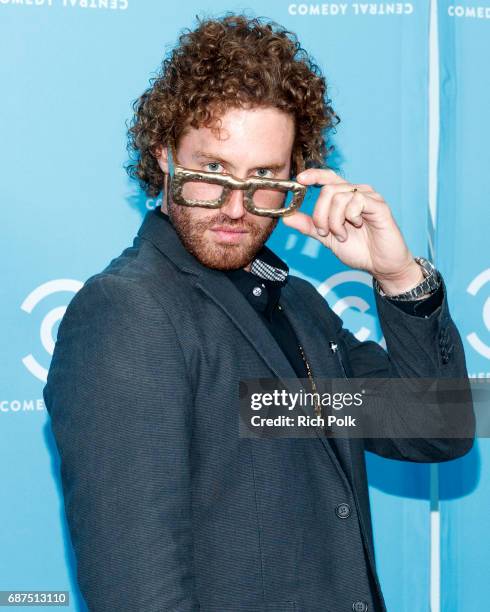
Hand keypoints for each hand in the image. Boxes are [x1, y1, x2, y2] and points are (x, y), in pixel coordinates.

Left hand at [282, 168, 423, 293]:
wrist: (380, 264)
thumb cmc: (359, 250)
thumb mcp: (327, 238)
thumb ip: (309, 226)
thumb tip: (287, 217)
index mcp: (345, 197)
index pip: (328, 178)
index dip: (314, 175)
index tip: (300, 179)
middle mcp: (356, 192)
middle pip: (327, 190)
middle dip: (320, 215)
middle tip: (326, 232)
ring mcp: (369, 197)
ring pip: (339, 197)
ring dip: (335, 221)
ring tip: (342, 235)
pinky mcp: (379, 204)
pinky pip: (356, 201)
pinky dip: (350, 217)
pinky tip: (357, 226)